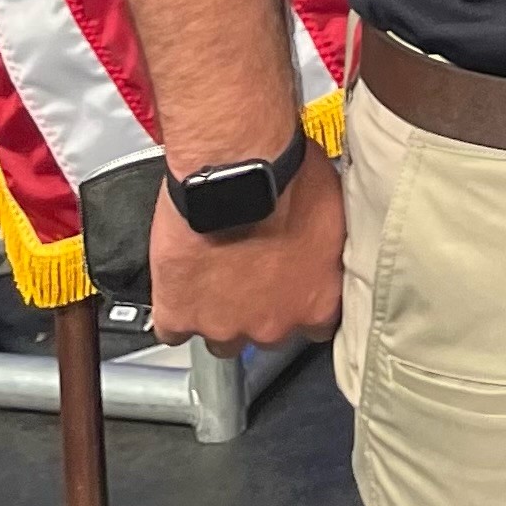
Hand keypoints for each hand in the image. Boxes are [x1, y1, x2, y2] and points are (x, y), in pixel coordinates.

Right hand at [150, 140, 344, 352]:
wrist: (237, 166)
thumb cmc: (288, 177)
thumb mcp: (332, 211)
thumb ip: (327, 247)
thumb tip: (325, 246)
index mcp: (317, 300)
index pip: (317, 326)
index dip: (301, 303)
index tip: (293, 287)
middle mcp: (273, 324)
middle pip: (267, 334)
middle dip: (260, 308)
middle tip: (252, 271)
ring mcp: (224, 325)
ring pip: (221, 339)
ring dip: (219, 313)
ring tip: (216, 275)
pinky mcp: (180, 315)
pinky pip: (173, 329)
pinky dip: (175, 310)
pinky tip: (182, 285)